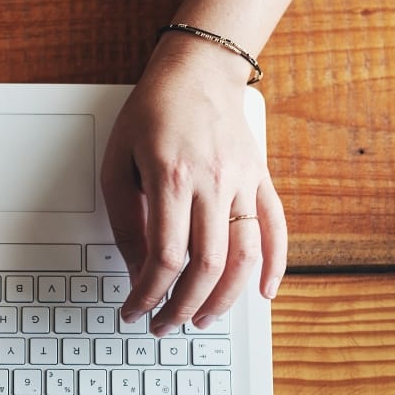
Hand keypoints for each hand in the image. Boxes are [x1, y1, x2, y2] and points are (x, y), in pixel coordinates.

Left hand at [100, 42, 287, 335]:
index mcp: (171, 178)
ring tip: (203, 318)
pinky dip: (275, 265)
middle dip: (183, 307)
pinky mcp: (261, 178)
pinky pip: (276, 228)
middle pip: (207, 265)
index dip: (147, 294)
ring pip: (245, 255)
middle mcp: (213, 182)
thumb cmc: (153, 112)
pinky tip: (264, 293)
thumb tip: (137, 272)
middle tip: (164, 325)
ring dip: (225, 298)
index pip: (164, 257)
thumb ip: (126, 221)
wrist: (198, 69)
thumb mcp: (118, 163)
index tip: (134, 310)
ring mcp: (242, 181)